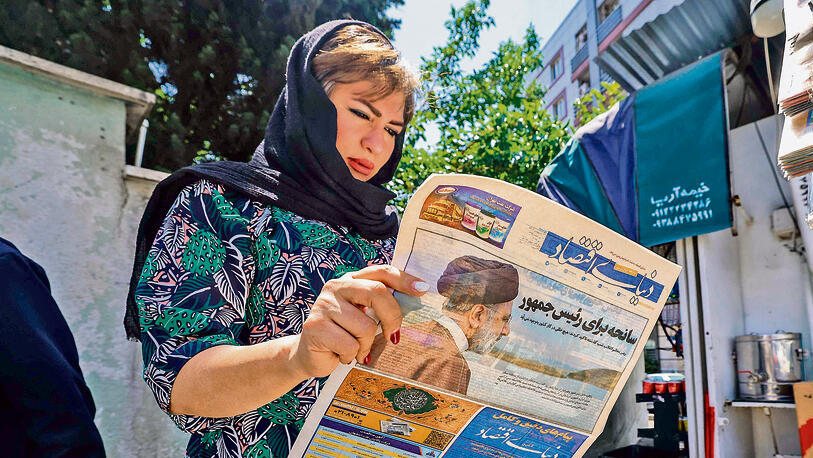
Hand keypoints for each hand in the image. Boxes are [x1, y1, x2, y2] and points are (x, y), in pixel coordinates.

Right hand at [289, 265, 428, 378]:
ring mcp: (323, 306)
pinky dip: (351, 355)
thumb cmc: (343, 335)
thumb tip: (417, 298)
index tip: (422, 290)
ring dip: (365, 345)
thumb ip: (381, 306)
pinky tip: (340, 355)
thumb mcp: (363, 316)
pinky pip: (350, 345)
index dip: (403, 279)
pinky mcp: (315, 327)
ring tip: (353, 348)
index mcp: (350, 280)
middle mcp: (335, 287)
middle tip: (394, 336)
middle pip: (377, 293)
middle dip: (392, 317)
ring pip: (365, 326)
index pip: (381, 272)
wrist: (308, 355)